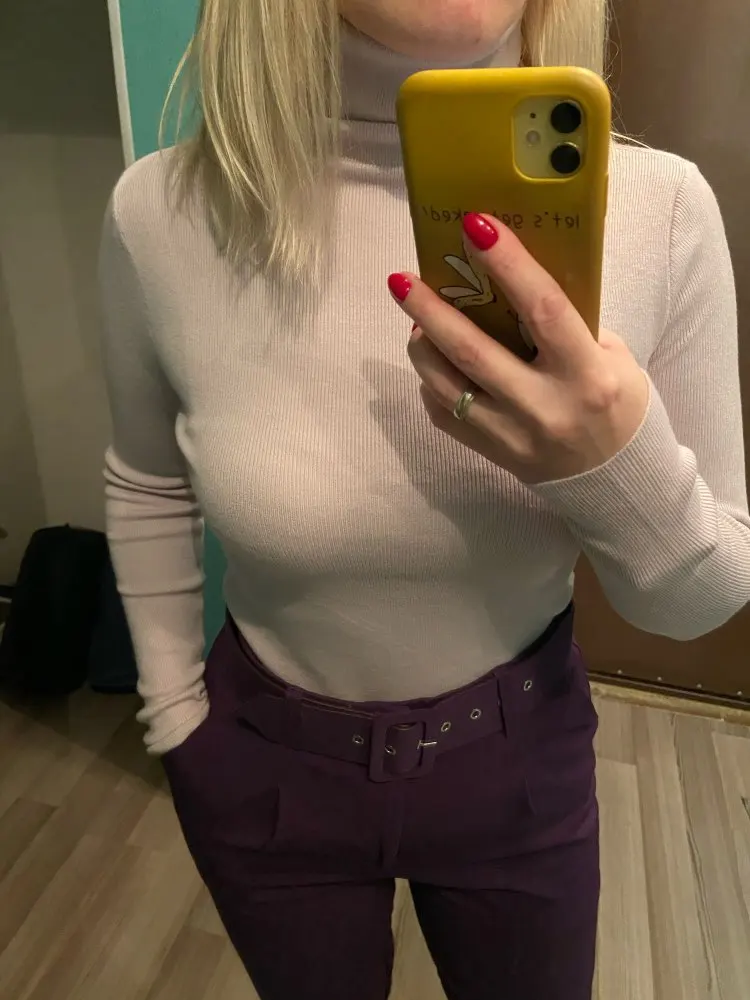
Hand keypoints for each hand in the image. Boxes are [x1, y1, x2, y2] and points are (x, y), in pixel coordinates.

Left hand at [388, 213, 649, 484]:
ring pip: (447, 386)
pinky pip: (445, 415)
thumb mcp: (613, 360)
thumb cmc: (617, 405)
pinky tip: (434, 363)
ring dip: (422, 347)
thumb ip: (569, 327)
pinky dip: (432, 384)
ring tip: (415, 320)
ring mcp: (513, 436)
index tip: (474, 225)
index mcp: (587, 374)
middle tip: (401, 279)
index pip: (543, 309)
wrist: (616, 481)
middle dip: (431, 310)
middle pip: (473, 351)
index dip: (508, 265)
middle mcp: (545, 407)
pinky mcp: (493, 455)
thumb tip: (512, 288)